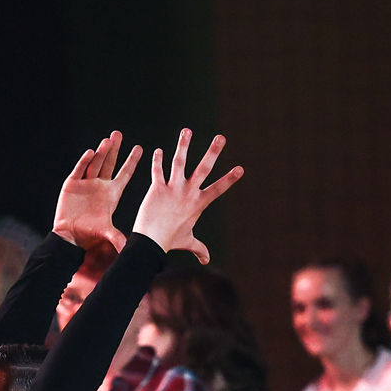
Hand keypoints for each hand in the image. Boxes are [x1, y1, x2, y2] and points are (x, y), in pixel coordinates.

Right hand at [49, 131, 141, 251]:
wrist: (68, 236)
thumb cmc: (88, 234)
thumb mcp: (107, 232)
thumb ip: (119, 236)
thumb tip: (132, 247)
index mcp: (111, 194)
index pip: (124, 174)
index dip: (131, 162)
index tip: (139, 148)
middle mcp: (99, 186)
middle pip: (109, 163)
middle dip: (114, 149)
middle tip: (118, 134)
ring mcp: (85, 184)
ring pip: (95, 164)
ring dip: (101, 152)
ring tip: (108, 140)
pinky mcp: (72, 185)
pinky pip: (79, 170)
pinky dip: (84, 162)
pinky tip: (91, 152)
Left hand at [130, 129, 243, 263]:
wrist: (150, 242)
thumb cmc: (169, 242)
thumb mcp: (188, 242)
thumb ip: (199, 248)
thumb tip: (207, 260)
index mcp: (198, 203)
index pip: (218, 189)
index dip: (230, 179)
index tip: (240, 169)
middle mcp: (188, 192)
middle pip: (203, 168)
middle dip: (213, 152)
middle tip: (220, 137)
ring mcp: (173, 188)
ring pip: (179, 162)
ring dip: (183, 145)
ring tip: (187, 130)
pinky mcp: (157, 188)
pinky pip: (158, 170)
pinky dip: (158, 160)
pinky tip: (158, 151)